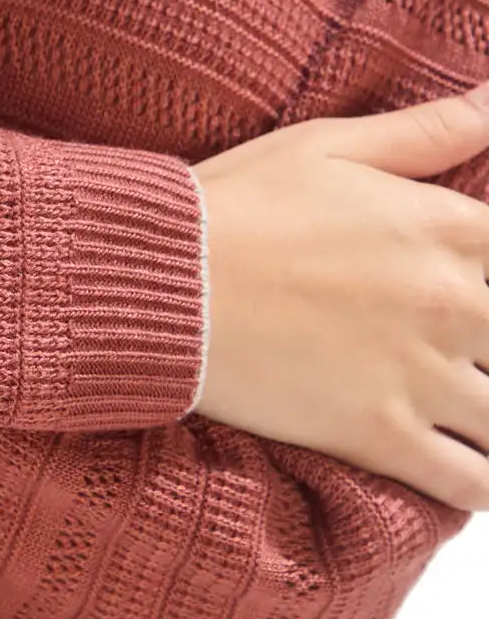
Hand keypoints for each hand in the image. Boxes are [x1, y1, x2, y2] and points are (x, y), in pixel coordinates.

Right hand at [191, 86, 488, 511]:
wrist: (161, 282)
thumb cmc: (238, 205)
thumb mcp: (331, 146)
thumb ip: (428, 131)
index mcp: (450, 227)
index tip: (477, 294)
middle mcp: (453, 303)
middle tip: (464, 354)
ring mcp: (421, 375)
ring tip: (467, 411)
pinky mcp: (380, 436)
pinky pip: (469, 482)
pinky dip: (480, 486)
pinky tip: (467, 473)